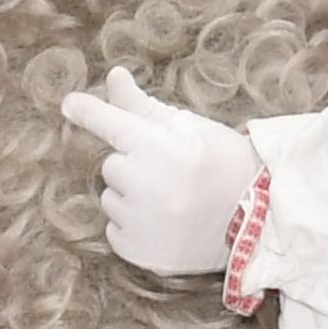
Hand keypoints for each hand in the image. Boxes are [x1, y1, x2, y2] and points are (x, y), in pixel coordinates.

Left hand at [59, 66, 260, 278]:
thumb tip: (114, 76)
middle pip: (112, 166)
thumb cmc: (223, 165)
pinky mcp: (139, 252)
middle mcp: (146, 185)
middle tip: (171, 172)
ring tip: (171, 201)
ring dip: (131, 198)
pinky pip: (115, 230)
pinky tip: (164, 223)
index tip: (68, 104)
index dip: (90, 112)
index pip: (113, 125)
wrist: (258, 221)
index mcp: (161, 148)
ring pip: (111, 199)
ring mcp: (142, 222)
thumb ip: (143, 107)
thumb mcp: (189, 128)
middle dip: (134, 165)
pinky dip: (133, 227)